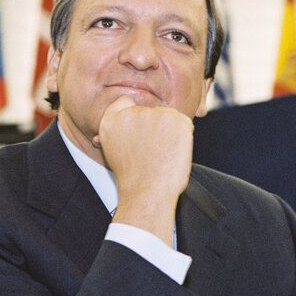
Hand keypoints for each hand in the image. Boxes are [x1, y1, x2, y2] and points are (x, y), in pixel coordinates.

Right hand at [97, 96, 193, 245]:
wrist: (147, 192)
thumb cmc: (133, 179)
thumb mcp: (114, 152)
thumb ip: (116, 134)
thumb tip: (111, 133)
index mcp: (111, 120)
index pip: (124, 102)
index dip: (135, 118)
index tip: (138, 135)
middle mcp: (131, 113)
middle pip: (150, 111)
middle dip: (155, 127)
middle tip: (152, 152)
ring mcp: (154, 114)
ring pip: (168, 116)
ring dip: (170, 131)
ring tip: (162, 155)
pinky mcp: (176, 119)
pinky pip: (184, 123)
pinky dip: (184, 137)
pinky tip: (173, 153)